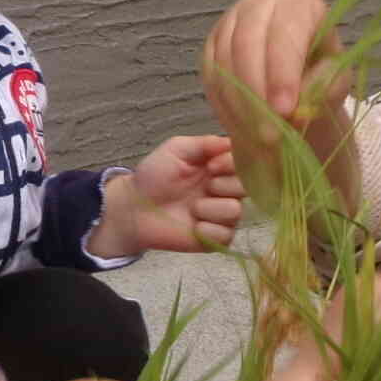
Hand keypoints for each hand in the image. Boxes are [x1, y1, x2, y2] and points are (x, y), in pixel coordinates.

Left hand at [88, 136, 241, 258]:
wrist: (133, 207)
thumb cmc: (154, 175)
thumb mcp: (176, 149)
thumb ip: (205, 143)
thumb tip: (232, 141)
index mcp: (218, 168)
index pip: (245, 164)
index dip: (233, 165)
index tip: (212, 166)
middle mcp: (224, 191)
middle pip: (247, 188)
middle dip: (224, 186)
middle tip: (204, 187)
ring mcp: (221, 216)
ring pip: (236, 211)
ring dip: (211, 208)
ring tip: (191, 208)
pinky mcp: (215, 239)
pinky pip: (226, 235)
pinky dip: (208, 230)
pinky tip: (193, 226)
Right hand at [200, 0, 352, 208]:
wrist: (300, 79)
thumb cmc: (322, 75)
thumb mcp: (334, 82)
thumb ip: (319, 90)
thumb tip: (293, 111)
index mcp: (299, 2)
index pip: (285, 31)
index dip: (282, 72)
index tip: (285, 110)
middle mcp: (261, 1)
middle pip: (247, 43)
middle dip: (256, 92)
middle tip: (268, 134)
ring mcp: (231, 20)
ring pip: (224, 60)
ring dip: (238, 104)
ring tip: (256, 137)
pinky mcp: (212, 42)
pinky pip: (210, 74)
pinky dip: (223, 105)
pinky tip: (240, 128)